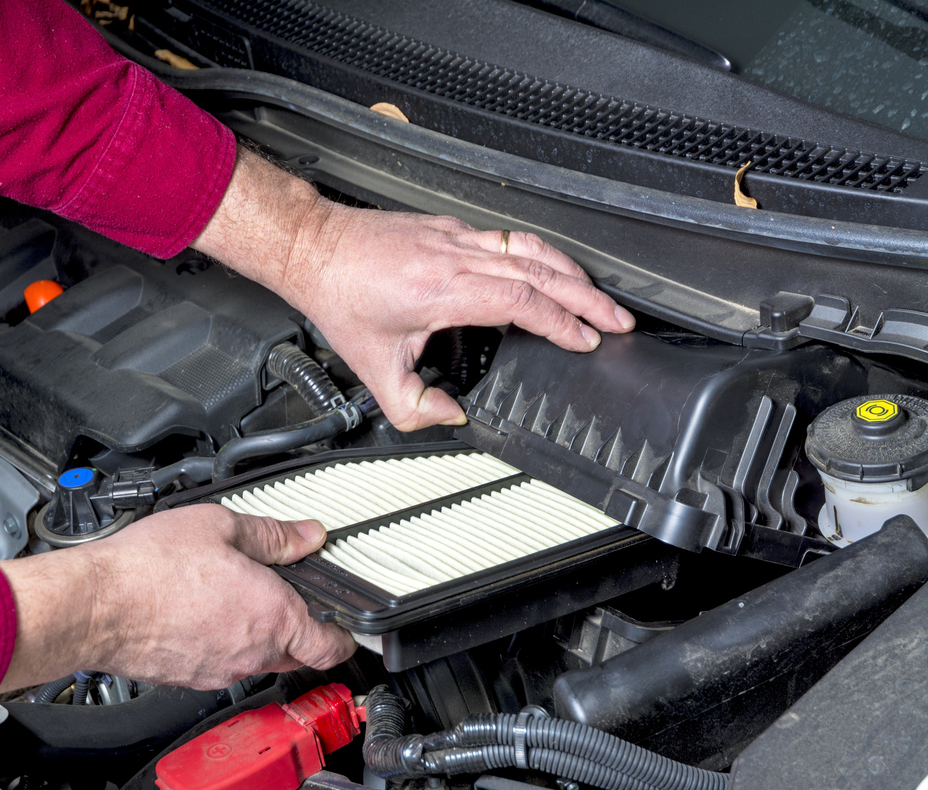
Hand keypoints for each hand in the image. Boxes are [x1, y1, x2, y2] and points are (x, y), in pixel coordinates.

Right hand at [0, 505, 354, 691]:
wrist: (95, 604)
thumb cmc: (151, 568)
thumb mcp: (222, 526)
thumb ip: (273, 534)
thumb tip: (307, 535)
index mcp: (274, 616)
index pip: (333, 645)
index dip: (347, 633)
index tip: (348, 621)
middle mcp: (252, 652)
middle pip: (299, 654)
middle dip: (303, 630)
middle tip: (289, 596)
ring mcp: (220, 670)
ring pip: (258, 658)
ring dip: (259, 635)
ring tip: (236, 596)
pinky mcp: (190, 677)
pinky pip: (223, 663)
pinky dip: (224, 642)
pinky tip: (202, 611)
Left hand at [193, 149, 635, 431]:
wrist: (314, 248)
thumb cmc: (339, 295)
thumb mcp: (373, 368)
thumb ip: (414, 405)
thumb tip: (449, 417)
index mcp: (442, 290)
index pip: (520, 301)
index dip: (560, 322)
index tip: (585, 340)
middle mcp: (455, 257)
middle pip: (540, 271)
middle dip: (586, 298)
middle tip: (618, 321)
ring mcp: (456, 238)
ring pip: (530, 249)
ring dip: (571, 273)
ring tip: (598, 299)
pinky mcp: (450, 229)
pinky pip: (509, 239)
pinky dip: (540, 256)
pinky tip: (551, 271)